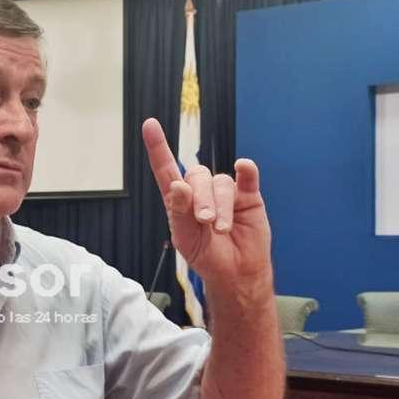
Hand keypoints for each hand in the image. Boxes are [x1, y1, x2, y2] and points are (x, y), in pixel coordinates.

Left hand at [142, 118, 271, 287]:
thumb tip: (178, 185)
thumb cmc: (207, 256)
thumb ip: (179, 213)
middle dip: (200, 199)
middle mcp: (201, 190)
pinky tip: (243, 167)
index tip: (150, 125)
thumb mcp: (186, 239)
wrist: (236, 273)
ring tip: (222, 229)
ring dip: (221, 206)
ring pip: (220, 182)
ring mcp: (225, 191)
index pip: (166, 169)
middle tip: (204, 221)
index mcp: (179, 200)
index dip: (158, 147)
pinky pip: (247, 175)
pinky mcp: (248, 194)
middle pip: (196, 176)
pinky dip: (246, 169)